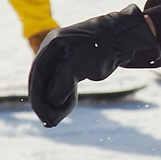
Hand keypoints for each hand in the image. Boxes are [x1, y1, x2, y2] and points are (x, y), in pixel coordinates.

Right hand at [28, 6, 156, 125]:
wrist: (123, 37)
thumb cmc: (102, 47)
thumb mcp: (80, 65)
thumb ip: (63, 82)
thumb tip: (50, 102)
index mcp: (51, 45)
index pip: (38, 73)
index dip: (37, 96)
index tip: (42, 115)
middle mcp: (53, 50)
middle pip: (42, 80)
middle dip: (44, 102)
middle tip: (49, 122)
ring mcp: (62, 57)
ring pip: (52, 83)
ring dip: (52, 102)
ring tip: (56, 119)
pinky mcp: (72, 65)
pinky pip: (62, 83)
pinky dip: (62, 96)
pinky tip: (65, 108)